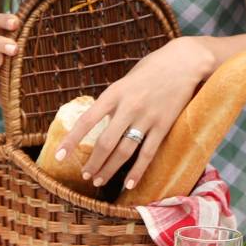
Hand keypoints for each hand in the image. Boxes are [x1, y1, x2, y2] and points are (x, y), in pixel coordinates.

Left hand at [58, 37, 219, 190]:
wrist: (186, 61)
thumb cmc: (154, 67)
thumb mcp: (127, 79)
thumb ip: (115, 100)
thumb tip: (103, 122)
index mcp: (115, 92)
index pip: (87, 120)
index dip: (72, 140)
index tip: (59, 156)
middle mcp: (129, 107)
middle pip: (105, 142)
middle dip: (93, 162)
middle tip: (85, 175)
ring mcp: (147, 118)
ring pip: (124, 152)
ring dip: (109, 169)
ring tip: (99, 181)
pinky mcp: (164, 125)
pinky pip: (148, 153)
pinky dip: (137, 171)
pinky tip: (128, 184)